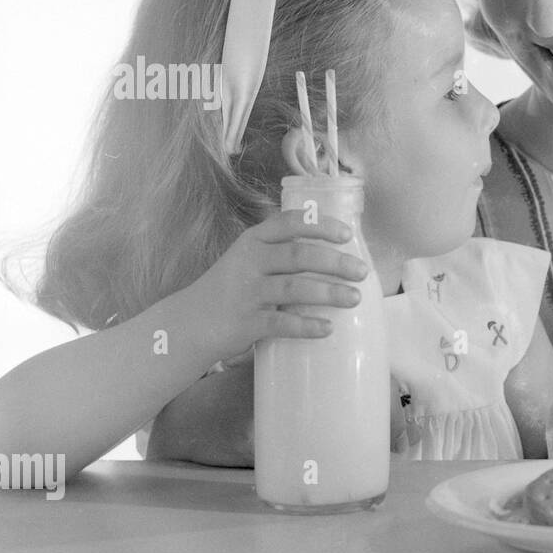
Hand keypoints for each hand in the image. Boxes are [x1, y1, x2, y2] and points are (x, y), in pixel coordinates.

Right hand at [181, 212, 370, 364]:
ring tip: (354, 298)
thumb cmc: (232, 289)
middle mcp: (249, 261)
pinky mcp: (244, 322)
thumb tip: (338, 255)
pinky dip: (306, 326)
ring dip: (328, 292)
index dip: (320, 226)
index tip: (347, 235)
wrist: (190, 323)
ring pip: (292, 288)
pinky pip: (279, 323)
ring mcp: (246, 292)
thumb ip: (283, 253)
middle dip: (334, 262)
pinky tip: (328, 329)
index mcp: (254, 241)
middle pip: (297, 255)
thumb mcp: (250, 260)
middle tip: (362, 271)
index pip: (288, 223)